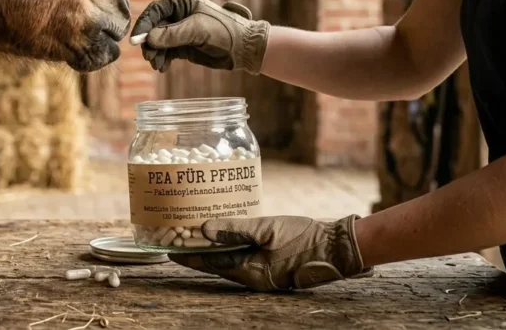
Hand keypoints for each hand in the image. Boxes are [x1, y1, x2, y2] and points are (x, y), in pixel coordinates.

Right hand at [129, 0, 269, 73]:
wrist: (244, 49)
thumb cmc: (225, 32)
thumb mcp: (197, 30)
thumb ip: (172, 35)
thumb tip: (149, 39)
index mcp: (183, 2)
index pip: (156, 9)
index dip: (144, 23)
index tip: (137, 39)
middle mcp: (180, 15)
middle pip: (154, 27)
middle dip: (150, 43)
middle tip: (149, 57)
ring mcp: (182, 31)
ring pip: (159, 42)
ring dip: (155, 53)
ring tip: (157, 65)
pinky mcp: (185, 46)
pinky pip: (167, 52)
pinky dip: (163, 59)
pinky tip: (163, 68)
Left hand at [168, 215, 372, 291]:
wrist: (337, 246)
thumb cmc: (304, 237)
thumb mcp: (267, 229)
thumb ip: (234, 228)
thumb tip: (203, 229)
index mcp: (249, 271)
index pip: (209, 264)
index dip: (187, 256)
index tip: (168, 251)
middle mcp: (253, 277)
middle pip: (216, 265)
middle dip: (196, 254)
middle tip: (176, 241)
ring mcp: (263, 273)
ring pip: (229, 262)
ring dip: (212, 251)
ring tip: (194, 238)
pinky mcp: (272, 266)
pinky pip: (243, 259)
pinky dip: (230, 248)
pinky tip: (225, 237)